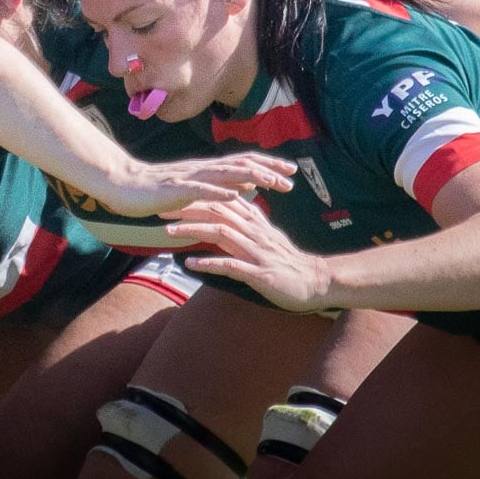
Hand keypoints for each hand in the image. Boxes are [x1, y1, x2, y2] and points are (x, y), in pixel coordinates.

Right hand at [97, 152, 295, 217]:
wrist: (122, 185)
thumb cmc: (156, 190)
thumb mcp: (194, 189)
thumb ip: (222, 186)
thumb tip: (249, 186)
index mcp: (208, 170)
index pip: (245, 163)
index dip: (269, 165)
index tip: (291, 171)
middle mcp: (202, 169)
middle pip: (242, 165)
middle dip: (269, 169)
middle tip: (293, 175)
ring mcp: (189, 178)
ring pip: (225, 174)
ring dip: (251, 177)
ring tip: (272, 181)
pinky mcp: (175, 190)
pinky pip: (199, 190)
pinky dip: (218, 191)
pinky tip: (233, 196)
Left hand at [166, 197, 332, 311]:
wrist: (317, 282)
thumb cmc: (288, 262)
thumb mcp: (268, 237)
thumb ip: (249, 224)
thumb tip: (230, 214)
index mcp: (255, 223)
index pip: (223, 203)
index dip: (198, 197)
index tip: (174, 197)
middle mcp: (255, 233)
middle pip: (218, 213)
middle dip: (188, 209)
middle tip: (162, 209)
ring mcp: (257, 252)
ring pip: (221, 234)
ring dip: (193, 231)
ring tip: (169, 232)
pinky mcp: (259, 273)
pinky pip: (231, 265)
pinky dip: (209, 263)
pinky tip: (189, 264)